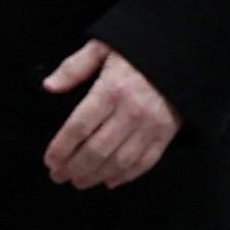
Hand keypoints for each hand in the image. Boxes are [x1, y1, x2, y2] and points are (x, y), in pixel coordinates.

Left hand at [40, 41, 176, 186]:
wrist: (181, 53)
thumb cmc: (138, 51)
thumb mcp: (102, 48)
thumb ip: (73, 68)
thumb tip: (49, 86)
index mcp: (112, 90)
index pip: (79, 127)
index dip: (61, 147)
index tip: (50, 160)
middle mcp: (131, 111)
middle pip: (96, 150)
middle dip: (73, 168)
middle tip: (58, 176)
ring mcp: (150, 125)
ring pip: (118, 161)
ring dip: (95, 176)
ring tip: (79, 181)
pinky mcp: (165, 134)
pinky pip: (144, 162)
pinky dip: (126, 176)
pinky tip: (110, 181)